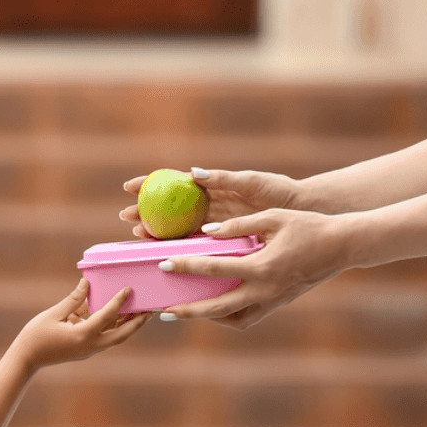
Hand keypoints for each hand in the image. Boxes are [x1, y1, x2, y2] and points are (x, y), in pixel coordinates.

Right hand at [13, 279, 150, 369]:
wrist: (26, 360)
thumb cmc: (36, 336)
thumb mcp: (53, 314)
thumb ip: (73, 299)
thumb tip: (88, 283)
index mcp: (83, 335)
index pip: (107, 316)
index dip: (119, 301)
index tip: (129, 289)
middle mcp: (90, 345)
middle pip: (122, 334)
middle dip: (137, 322)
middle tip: (150, 309)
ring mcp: (89, 349)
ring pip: (115, 337)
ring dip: (128, 325)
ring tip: (140, 311)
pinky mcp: (85, 349)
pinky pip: (104, 337)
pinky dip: (113, 327)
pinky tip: (117, 315)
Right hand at [120, 168, 300, 238]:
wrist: (300, 212)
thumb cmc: (278, 191)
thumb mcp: (251, 182)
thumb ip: (223, 179)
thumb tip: (193, 173)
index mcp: (212, 187)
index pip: (174, 183)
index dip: (151, 184)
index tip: (130, 186)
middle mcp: (209, 206)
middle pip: (170, 208)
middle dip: (145, 211)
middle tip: (125, 217)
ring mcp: (214, 225)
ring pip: (178, 228)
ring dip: (156, 232)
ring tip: (138, 236)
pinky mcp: (223, 242)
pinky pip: (196, 245)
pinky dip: (178, 249)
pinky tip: (163, 254)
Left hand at [158, 209, 351, 329]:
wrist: (342, 246)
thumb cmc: (309, 226)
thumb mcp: (273, 217)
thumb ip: (239, 226)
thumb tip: (207, 231)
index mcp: (261, 267)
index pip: (213, 268)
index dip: (185, 266)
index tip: (164, 264)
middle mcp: (265, 290)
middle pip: (217, 308)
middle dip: (188, 311)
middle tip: (164, 310)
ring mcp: (273, 301)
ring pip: (234, 320)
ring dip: (209, 319)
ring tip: (187, 312)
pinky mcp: (278, 304)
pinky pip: (249, 318)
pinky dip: (230, 317)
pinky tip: (217, 308)